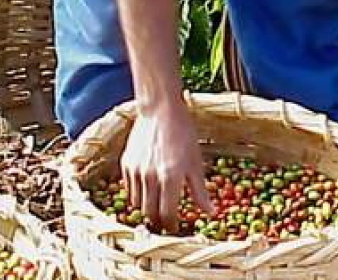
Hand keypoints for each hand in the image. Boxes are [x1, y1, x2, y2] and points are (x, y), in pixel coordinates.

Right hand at [121, 101, 213, 232]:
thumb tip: (211, 213)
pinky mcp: (125, 165)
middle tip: (166, 219)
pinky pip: (129, 190)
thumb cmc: (184, 135)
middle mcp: (151, 177)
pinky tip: (148, 189)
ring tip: (157, 205)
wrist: (160, 111)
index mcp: (171, 177)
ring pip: (137, 204)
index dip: (171, 224)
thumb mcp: (196, 163)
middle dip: (158, 220)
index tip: (176, 227)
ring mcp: (136, 171)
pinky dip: (138, 195)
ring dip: (147, 208)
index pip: (167, 213)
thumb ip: (200, 191)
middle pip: (150, 212)